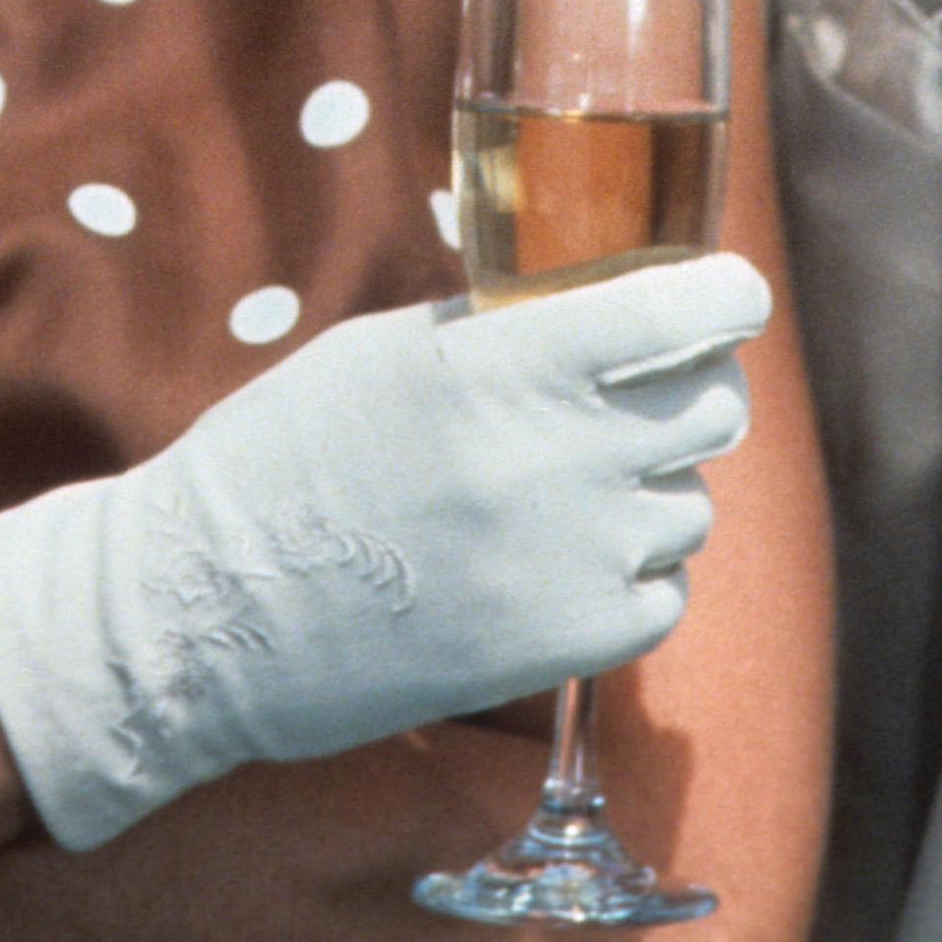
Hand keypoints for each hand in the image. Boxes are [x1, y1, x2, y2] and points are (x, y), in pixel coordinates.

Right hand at [0, 251, 767, 850]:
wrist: (212, 614)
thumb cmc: (283, 463)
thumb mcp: (385, 354)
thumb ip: (500, 329)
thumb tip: (597, 301)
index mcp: (500, 363)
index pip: (679, 311)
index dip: (724, 294)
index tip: (729, 295)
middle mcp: (553, 457)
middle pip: (712, 405)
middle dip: (688, 390)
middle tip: (636, 399)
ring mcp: (570, 558)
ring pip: (690, 505)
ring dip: (645, 494)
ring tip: (551, 503)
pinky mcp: (572, 646)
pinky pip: (664, 593)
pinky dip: (627, 579)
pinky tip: (552, 569)